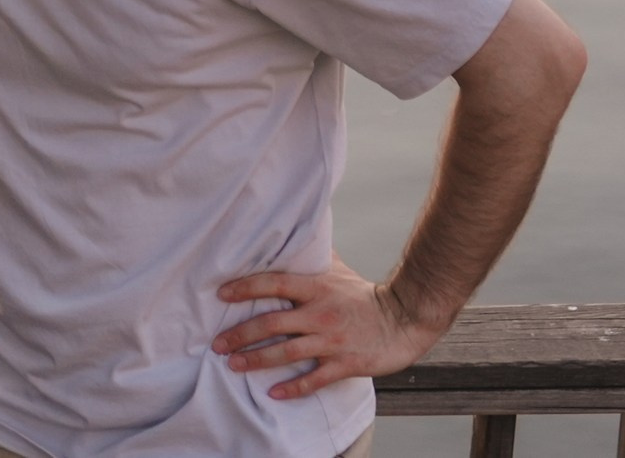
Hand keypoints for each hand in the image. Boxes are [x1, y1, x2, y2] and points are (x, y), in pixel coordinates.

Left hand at [214, 257, 450, 400]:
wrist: (406, 319)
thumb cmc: (366, 295)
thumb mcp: (338, 271)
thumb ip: (313, 257)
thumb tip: (294, 232)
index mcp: (315, 289)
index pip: (273, 283)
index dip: (245, 288)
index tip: (220, 294)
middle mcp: (319, 314)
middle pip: (271, 323)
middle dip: (240, 334)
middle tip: (217, 343)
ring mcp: (332, 341)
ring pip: (286, 352)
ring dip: (256, 359)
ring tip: (233, 365)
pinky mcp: (346, 364)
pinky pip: (314, 379)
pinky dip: (293, 387)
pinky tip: (273, 392)